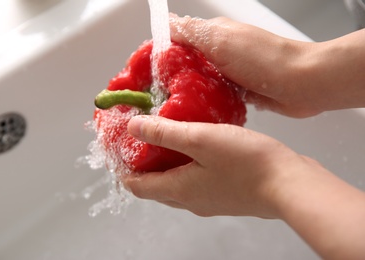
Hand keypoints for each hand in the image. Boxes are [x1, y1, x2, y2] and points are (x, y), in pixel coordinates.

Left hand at [122, 115, 364, 258]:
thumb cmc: (247, 163)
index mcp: (179, 190)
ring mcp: (210, 199)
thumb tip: (133, 127)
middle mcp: (191, 200)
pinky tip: (199, 145)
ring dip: (167, 164)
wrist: (291, 184)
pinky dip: (188, 165)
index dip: (123, 169)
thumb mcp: (199, 139)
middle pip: (156, 186)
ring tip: (167, 138)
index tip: (118, 150)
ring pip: (177, 183)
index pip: (137, 186)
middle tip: (140, 141)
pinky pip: (197, 180)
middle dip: (144, 166)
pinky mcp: (227, 193)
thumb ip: (164, 133)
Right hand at [170, 15, 364, 116]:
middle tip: (154, 95)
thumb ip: (191, 32)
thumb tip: (166, 22)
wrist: (302, 84)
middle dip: (169, 76)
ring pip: (198, 81)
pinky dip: (204, 102)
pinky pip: (214, 96)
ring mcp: (229, 72)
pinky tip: (195, 113)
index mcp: (214, 34)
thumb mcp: (220, 40)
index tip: (142, 70)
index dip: (158, 52)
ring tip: (170, 107)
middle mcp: (220, 51)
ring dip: (187, 91)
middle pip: (185, 62)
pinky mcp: (238, 90)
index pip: (177, 38)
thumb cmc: (264, 60)